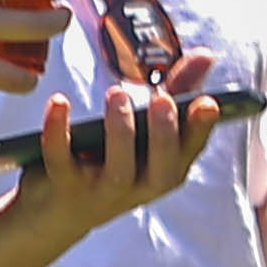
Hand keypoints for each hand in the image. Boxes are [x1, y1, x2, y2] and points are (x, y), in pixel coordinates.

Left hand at [0, 80, 199, 246]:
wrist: (58, 212)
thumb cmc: (111, 160)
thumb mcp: (145, 130)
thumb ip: (176, 91)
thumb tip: (207, 54)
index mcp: (166, 169)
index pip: (190, 150)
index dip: (202, 128)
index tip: (209, 102)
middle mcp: (140, 185)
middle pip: (161, 169)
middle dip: (164, 134)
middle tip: (162, 99)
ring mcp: (102, 191)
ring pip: (118, 170)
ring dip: (120, 131)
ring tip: (118, 93)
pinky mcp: (64, 187)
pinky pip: (60, 162)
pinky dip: (58, 132)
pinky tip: (59, 102)